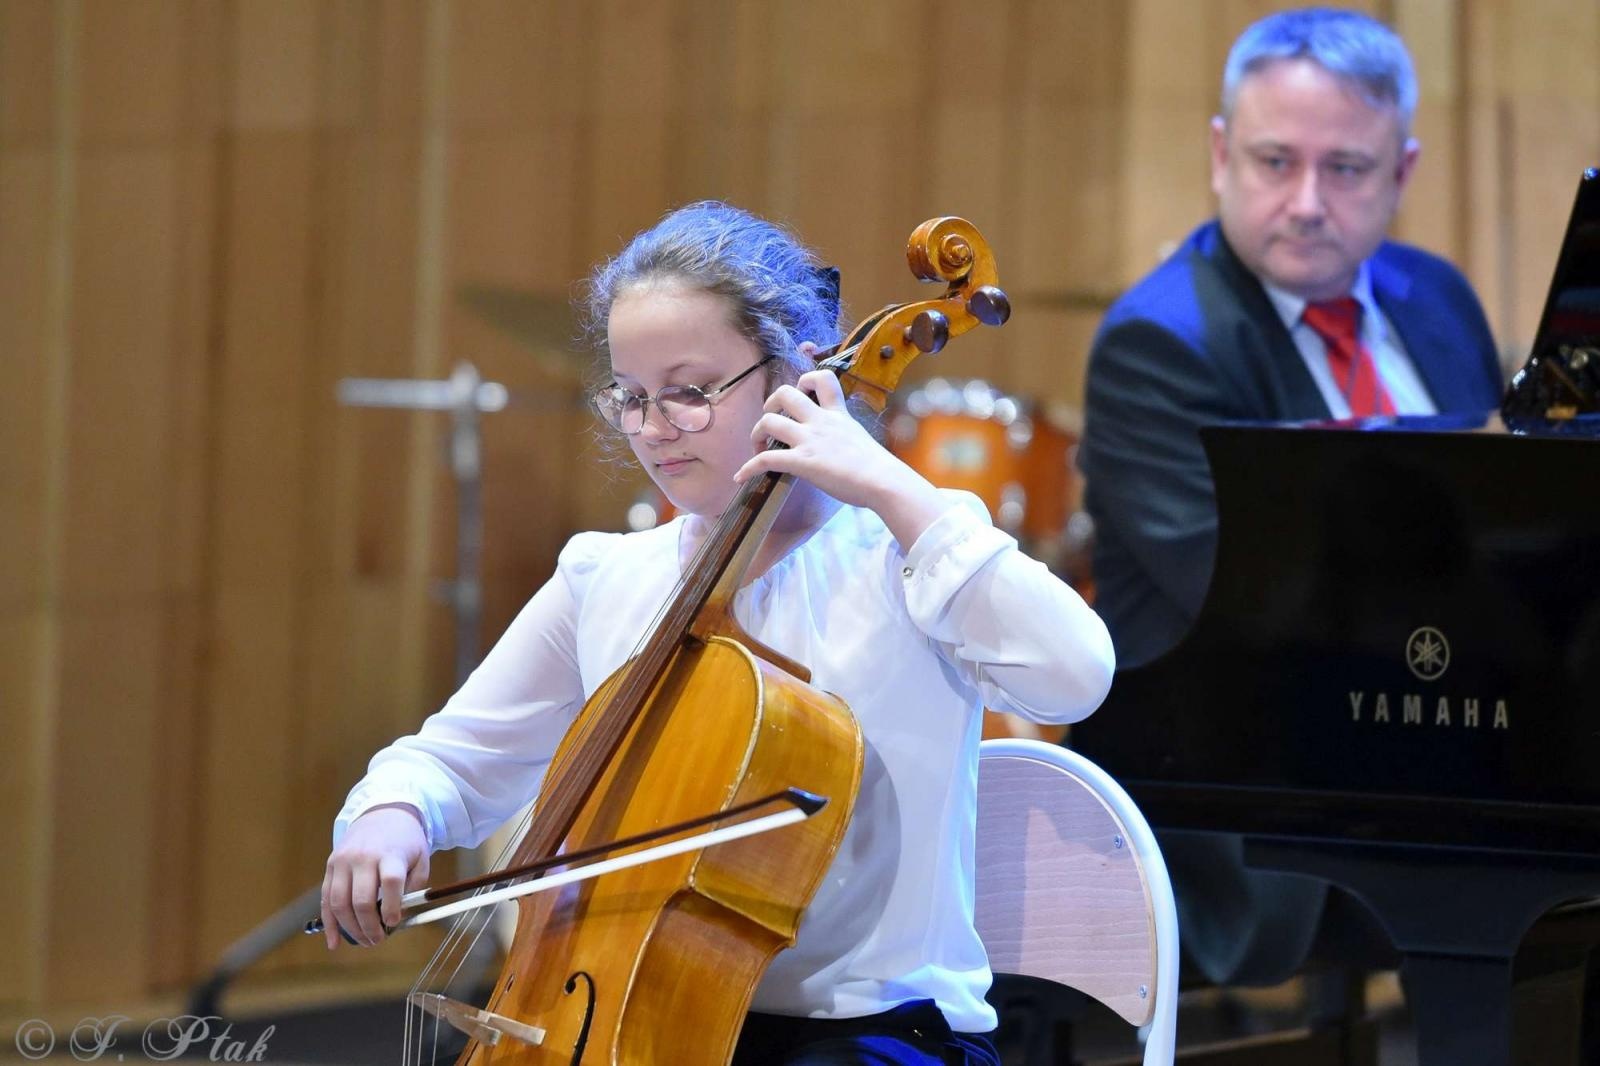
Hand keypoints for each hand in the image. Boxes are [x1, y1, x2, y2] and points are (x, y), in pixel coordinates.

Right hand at [320, 804, 429, 948]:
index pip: (390, 882)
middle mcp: (363, 857)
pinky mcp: (330, 866)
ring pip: (339, 903)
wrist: (382, 812)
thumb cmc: (405, 840)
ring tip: (365, 941)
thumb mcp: (420, 858)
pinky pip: (325, 900)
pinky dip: (329, 924)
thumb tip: (399, 918)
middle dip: (369, 926)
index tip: (393, 922)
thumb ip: (414, 887)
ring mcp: (343, 861)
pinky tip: (334, 943)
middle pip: (361, 899)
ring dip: (350, 928)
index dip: (391, 906)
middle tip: (378, 940)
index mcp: (390, 854)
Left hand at [736, 369, 950, 547]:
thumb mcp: (860, 438)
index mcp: (837, 413)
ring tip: (756, 448)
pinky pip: (766, 459)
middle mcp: (820, 421)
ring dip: (755, 434)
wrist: (883, 481)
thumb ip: (843, 435)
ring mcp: (809, 440)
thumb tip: (837, 447)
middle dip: (770, 405)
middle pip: (784, 393)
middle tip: (771, 421)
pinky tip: (741, 477)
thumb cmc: (879, 466)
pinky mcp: (802, 461)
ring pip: (769, 422)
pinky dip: (748, 468)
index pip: (821, 378)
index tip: (800, 393)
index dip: (804, 380)